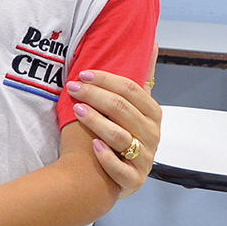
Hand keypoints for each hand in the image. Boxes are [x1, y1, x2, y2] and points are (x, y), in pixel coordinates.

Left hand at [66, 48, 161, 197]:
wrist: (103, 175)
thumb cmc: (113, 136)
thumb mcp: (131, 108)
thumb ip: (140, 81)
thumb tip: (154, 45)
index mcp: (152, 116)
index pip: (133, 90)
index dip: (107, 80)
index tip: (83, 74)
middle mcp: (151, 137)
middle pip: (123, 110)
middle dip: (96, 95)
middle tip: (73, 88)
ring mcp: (144, 160)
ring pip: (120, 136)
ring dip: (97, 121)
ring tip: (77, 109)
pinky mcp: (133, 181)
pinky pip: (120, 169)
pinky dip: (106, 157)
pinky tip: (92, 145)